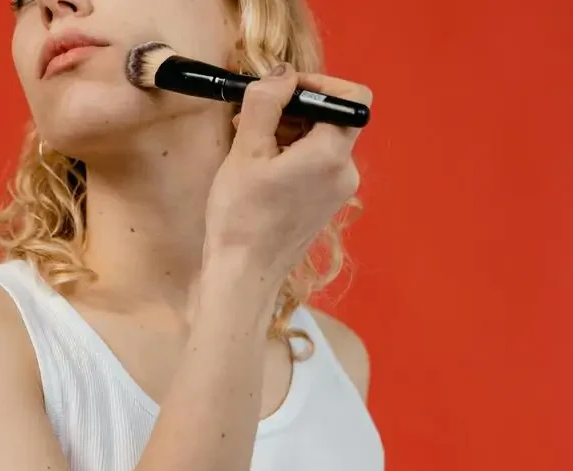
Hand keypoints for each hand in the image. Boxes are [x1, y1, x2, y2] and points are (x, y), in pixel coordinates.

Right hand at [203, 63, 372, 289]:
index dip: (320, 84)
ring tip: (249, 145)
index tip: (282, 90)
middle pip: (333, 119)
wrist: (244, 273)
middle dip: (294, 110)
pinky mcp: (325, 205)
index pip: (350, 98)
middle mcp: (345, 172)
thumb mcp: (246, 151)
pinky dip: (292, 156)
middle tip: (254, 118)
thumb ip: (266, 103)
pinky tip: (259, 169)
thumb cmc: (243, 216)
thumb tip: (282, 74)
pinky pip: (315, 165)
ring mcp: (338, 191)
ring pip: (321, 142)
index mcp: (331, 154)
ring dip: (288, 133)